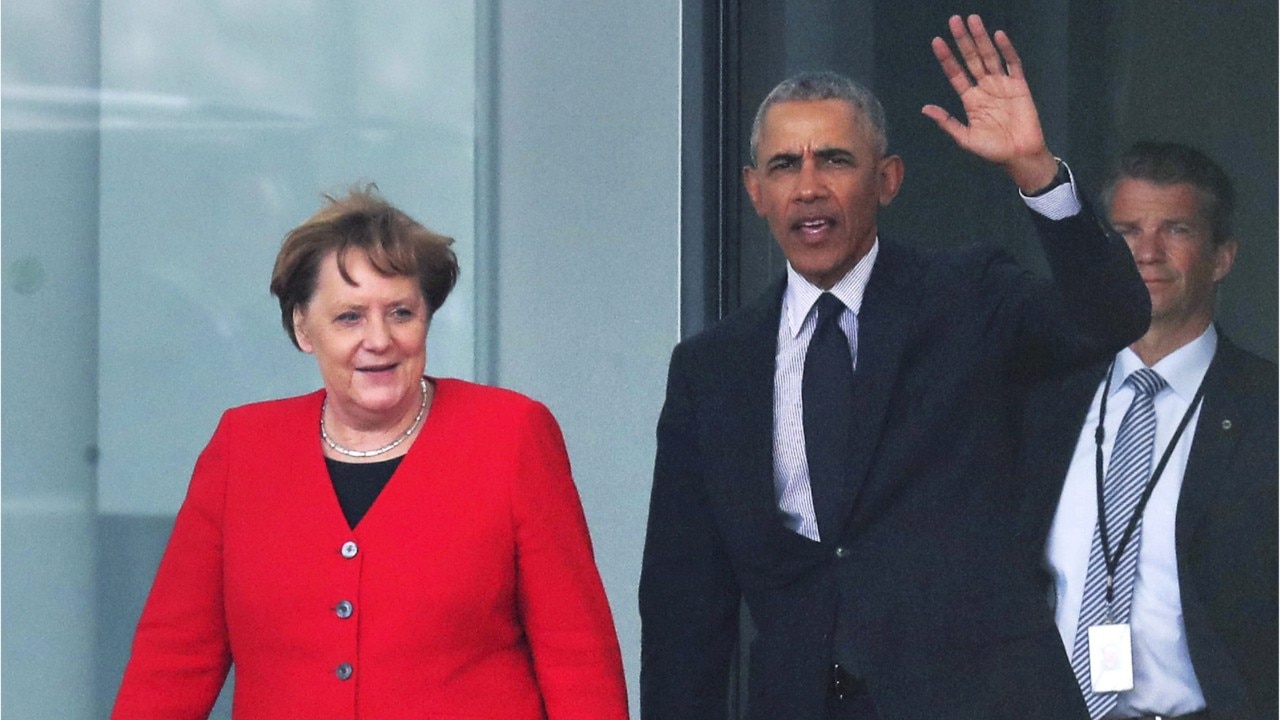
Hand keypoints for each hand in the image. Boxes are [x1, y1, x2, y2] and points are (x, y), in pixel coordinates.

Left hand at [921, 14, 1056, 192]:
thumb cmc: (992, 150)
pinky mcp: (1019, 86)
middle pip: (971, 58)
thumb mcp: (965, 137)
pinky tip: (998, 36)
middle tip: (954, 20)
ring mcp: (1002, 85)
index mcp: (970, 99)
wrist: (1019, 156)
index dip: (947, 58)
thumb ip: (947, 122)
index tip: (937, 41)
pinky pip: (1012, 64)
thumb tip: (925, 109)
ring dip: (981, 38)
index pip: (955, 73)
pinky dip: (1006, 50)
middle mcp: (985, 88)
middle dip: (963, 40)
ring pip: (989, 56)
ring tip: (973, 20)